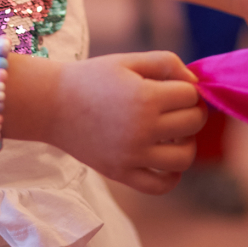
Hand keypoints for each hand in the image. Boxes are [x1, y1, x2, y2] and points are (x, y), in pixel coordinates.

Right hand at [49, 50, 204, 194]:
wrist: (51, 104)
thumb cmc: (91, 78)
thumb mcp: (128, 60)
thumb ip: (166, 63)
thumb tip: (196, 82)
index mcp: (145, 97)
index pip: (191, 95)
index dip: (188, 88)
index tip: (176, 87)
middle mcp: (142, 129)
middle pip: (193, 124)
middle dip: (192, 112)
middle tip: (178, 107)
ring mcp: (132, 156)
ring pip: (184, 157)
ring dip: (187, 143)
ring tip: (173, 133)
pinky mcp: (121, 173)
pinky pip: (161, 186)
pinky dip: (172, 176)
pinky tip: (167, 160)